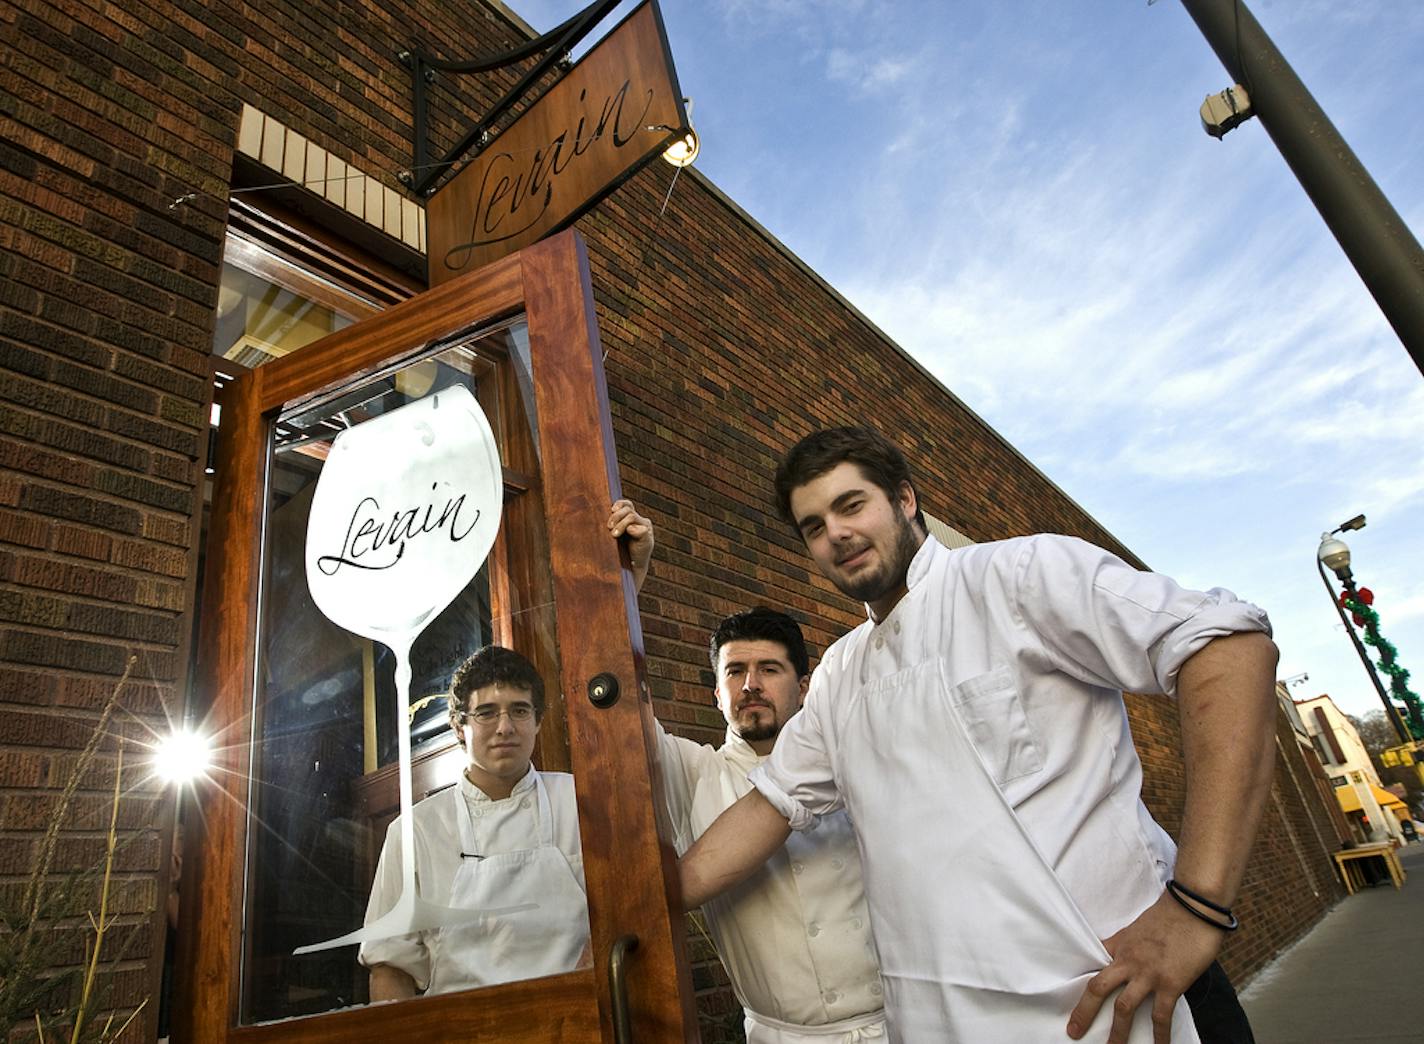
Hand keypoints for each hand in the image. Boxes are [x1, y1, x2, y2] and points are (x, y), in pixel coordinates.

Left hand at [607, 499, 654, 592]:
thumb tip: (591, 518)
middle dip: (616, 516)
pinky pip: (641, 529)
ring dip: (621, 524)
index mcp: (631, 519)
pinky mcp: (648, 538)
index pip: (627, 504)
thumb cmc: (617, 552)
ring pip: (632, 517)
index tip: (611, 509)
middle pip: (628, 509)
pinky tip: (629, 533)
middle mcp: (640, 521)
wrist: (629, 570)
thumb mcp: (611, 537)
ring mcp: (645, 528)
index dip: (619, 504)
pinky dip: (633, 530)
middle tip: (609, 526)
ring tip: (614, 534)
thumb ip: (609, 527)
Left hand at [1066, 892, 1223, 1043]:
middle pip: (1098, 989)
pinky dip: (1159, 1034)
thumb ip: (1122, 943)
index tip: (1071, 1000)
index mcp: (1119, 947)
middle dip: (1084, 1012)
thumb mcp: (1136, 928)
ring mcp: (1148, 974)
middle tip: (1074, 1031)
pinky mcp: (1171, 983)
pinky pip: (1161, 1015)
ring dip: (1118, 1032)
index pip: (1093, 967)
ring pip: (1124, 1007)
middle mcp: (1128, 962)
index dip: (1081, 984)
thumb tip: (1109, 952)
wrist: (1193, 907)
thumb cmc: (1168, 915)